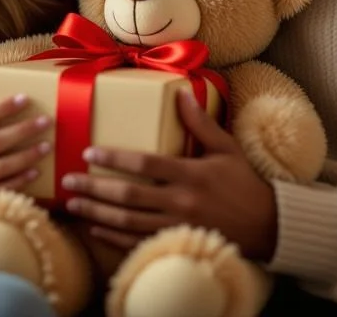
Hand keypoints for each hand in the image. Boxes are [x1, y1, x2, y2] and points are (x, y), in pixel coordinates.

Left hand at [61, 90, 278, 259]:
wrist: (267, 226)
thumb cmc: (244, 183)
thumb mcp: (226, 148)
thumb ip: (200, 123)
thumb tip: (180, 92)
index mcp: (191, 174)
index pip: (144, 164)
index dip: (114, 159)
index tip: (89, 153)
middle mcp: (181, 202)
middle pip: (128, 196)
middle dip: (94, 188)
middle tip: (68, 181)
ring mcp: (177, 227)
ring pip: (127, 223)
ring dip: (96, 215)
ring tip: (73, 205)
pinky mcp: (176, 244)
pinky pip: (138, 244)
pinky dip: (113, 238)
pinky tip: (94, 230)